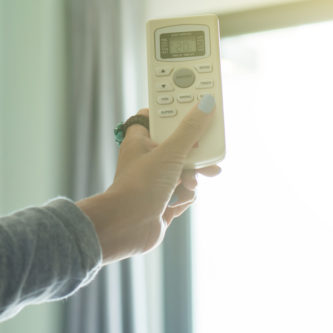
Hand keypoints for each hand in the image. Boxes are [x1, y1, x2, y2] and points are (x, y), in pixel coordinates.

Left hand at [77, 97, 221, 263]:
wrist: (126, 228)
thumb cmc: (139, 187)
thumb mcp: (170, 153)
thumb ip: (190, 129)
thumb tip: (205, 104)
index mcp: (140, 141)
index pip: (159, 119)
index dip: (176, 114)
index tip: (195, 111)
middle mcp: (146, 160)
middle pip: (179, 147)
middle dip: (194, 155)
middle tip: (205, 156)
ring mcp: (154, 182)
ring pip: (184, 172)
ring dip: (190, 179)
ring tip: (187, 185)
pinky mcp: (162, 202)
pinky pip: (183, 194)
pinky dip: (184, 197)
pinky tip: (177, 202)